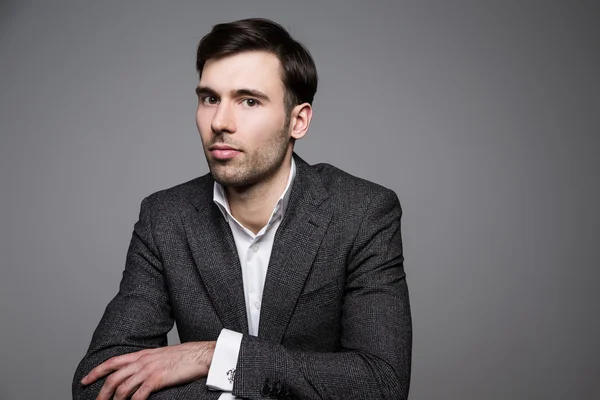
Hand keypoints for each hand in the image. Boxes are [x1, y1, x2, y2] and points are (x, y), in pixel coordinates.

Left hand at [80, 341, 215, 399]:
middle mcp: (142, 361)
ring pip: (123, 388)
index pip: (113, 362)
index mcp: (142, 354)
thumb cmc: (184, 357)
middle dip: (101, 393)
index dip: (96, 371)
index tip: (85, 380)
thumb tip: (137, 371)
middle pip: (113, 378)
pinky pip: (139, 394)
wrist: (200, 355)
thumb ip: (147, 362)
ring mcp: (149, 370)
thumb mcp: (161, 356)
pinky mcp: (158, 379)